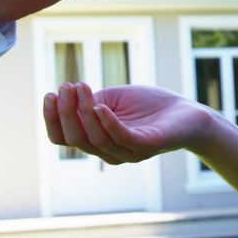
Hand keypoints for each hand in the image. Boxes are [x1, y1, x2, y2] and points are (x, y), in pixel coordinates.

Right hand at [42, 82, 217, 163]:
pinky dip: (108, 123)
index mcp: (96, 140)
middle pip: (75, 139)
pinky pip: (121, 139)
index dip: (51, 119)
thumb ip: (88, 102)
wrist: (187, 113)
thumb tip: (63, 97)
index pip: (63, 138)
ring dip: (83, 111)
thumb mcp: (111, 99)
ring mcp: (128, 152)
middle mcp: (108, 151)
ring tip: (82, 86)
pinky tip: (100, 106)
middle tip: (67, 86)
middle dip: (65, 111)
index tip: (50, 93)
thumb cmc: (149, 106)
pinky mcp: (147, 146)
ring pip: (95, 138)